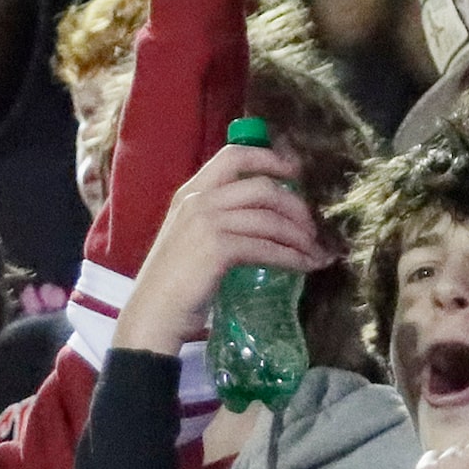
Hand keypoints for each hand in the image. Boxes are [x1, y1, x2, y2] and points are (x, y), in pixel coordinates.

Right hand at [111, 144, 325, 351]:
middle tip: (312, 227)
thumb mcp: (191, 237)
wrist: (152, 314)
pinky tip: (305, 266)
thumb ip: (218, 218)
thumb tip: (266, 215)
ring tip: (315, 251)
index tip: (295, 171)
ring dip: (300, 236)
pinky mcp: (217, 248)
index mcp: (190, 192)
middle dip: (295, 205)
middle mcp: (197, 200)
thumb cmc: (174, 282)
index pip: (234, 155)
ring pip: (269, 218)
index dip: (270, 158)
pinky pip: (267, 247)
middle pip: (261, 186)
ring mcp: (206, 222)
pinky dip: (292, 257)